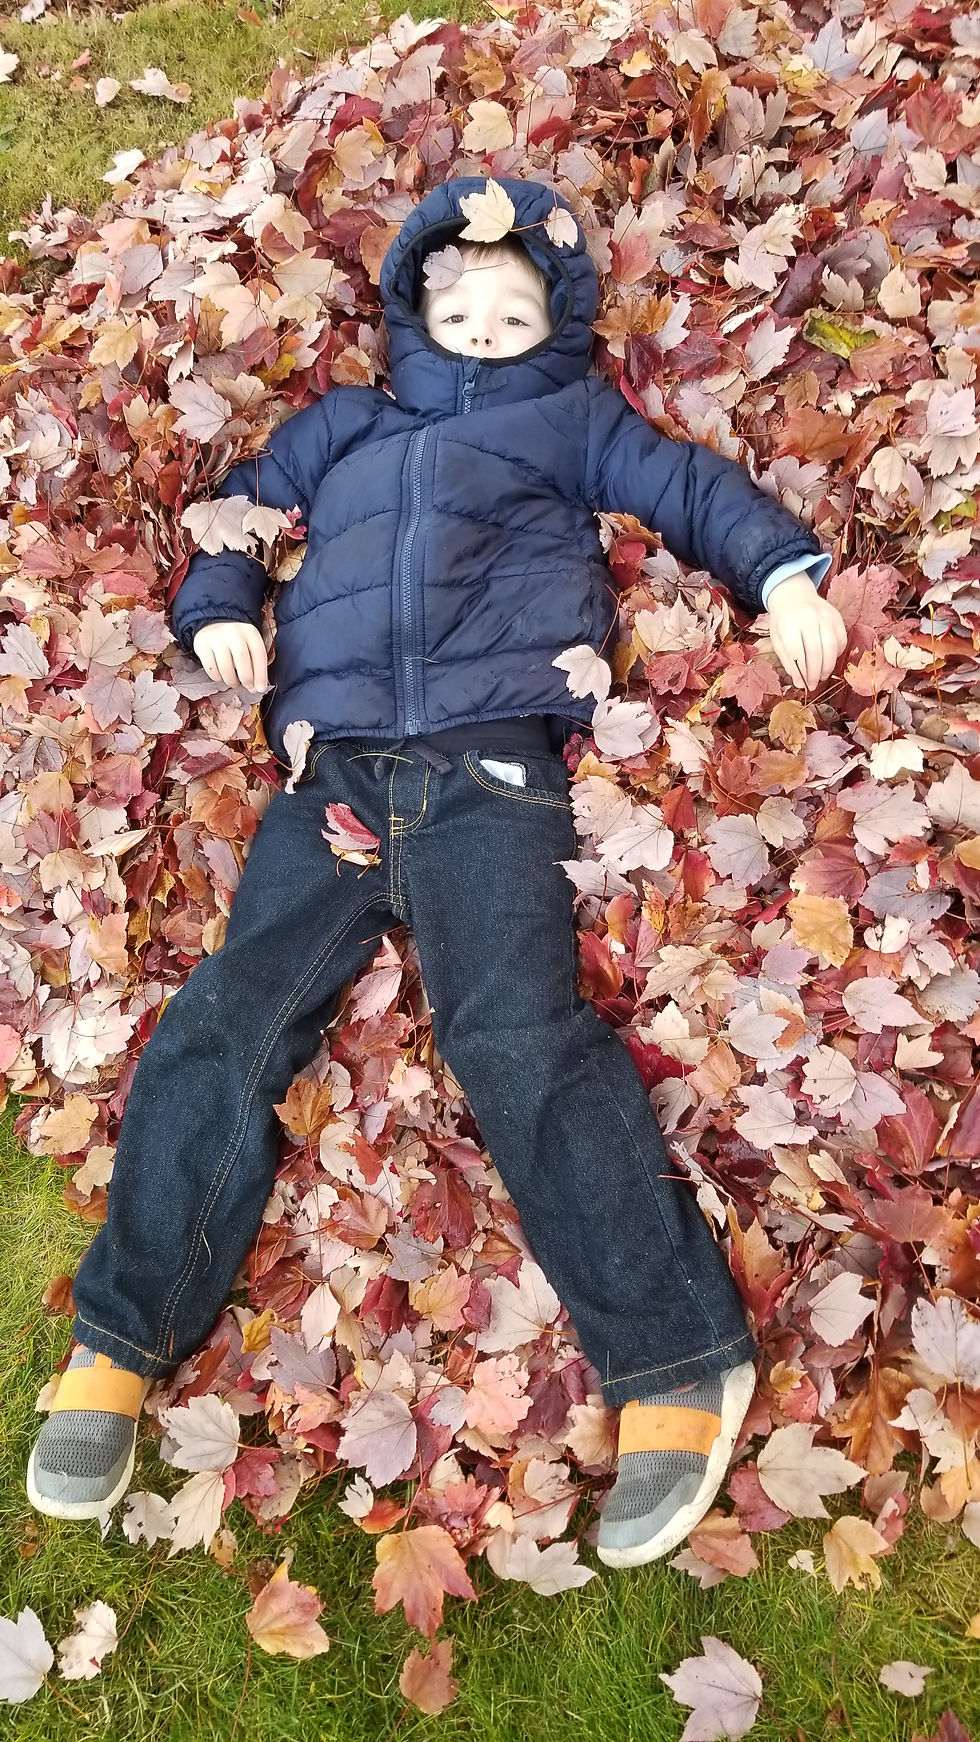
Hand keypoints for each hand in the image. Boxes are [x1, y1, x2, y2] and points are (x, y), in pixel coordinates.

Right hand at [193, 622, 268, 692]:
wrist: (213, 624)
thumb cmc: (236, 641)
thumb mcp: (250, 646)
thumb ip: (256, 664)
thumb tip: (257, 688)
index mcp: (250, 632)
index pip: (259, 654)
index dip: (261, 674)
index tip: (260, 688)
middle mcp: (233, 632)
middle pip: (242, 659)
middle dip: (246, 678)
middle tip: (247, 687)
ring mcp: (216, 638)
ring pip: (225, 667)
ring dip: (231, 681)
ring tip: (234, 682)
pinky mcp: (202, 645)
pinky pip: (211, 669)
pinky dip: (218, 678)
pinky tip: (222, 676)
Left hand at [765, 572, 846, 689]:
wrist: (794, 595)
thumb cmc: (783, 620)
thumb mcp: (777, 638)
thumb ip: (787, 660)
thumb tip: (799, 682)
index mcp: (789, 623)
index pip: (796, 652)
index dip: (800, 672)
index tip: (802, 685)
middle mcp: (809, 618)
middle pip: (816, 651)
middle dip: (816, 673)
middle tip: (814, 685)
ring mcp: (825, 616)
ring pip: (832, 647)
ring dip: (828, 666)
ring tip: (822, 676)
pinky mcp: (837, 617)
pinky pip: (841, 640)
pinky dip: (837, 654)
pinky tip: (829, 660)